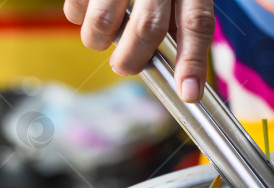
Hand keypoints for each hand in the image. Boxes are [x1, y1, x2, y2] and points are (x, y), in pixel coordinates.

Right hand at [63, 0, 213, 102]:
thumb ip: (181, 19)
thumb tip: (174, 69)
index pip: (197, 24)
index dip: (192, 62)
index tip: (188, 94)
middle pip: (148, 26)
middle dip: (135, 59)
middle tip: (125, 68)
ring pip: (106, 19)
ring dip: (99, 40)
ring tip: (100, 40)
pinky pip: (76, 3)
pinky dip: (78, 16)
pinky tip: (85, 12)